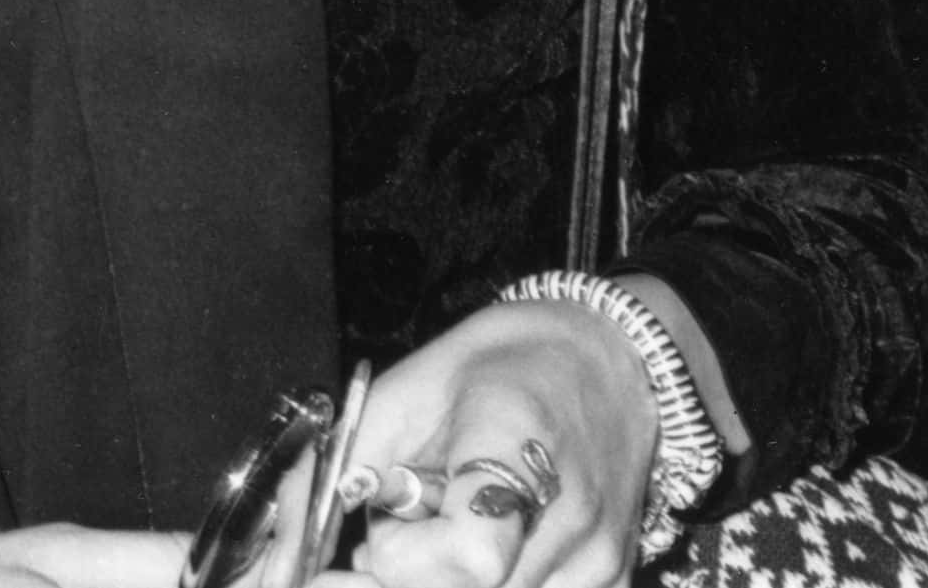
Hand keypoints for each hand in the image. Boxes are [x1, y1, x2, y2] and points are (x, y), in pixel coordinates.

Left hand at [312, 302, 657, 587]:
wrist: (609, 362)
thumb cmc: (503, 364)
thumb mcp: (410, 387)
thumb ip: (359, 458)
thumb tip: (315, 525)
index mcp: (518, 438)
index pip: (472, 552)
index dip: (406, 561)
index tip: (368, 545)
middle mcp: (573, 512)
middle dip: (409, 577)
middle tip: (384, 541)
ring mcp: (600, 556)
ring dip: (441, 583)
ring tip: (432, 532)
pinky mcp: (611, 579)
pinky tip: (465, 551)